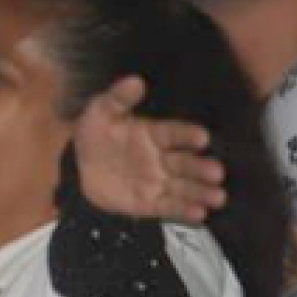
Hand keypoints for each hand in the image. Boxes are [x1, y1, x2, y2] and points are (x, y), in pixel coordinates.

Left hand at [71, 76, 224, 224]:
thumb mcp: (101, 112)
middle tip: (217, 172)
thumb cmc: (95, 134)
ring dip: (200, 192)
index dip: (187, 135)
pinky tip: (200, 214)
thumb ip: (118, 98)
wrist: (78, 166)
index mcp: (153, 134)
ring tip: (218, 196)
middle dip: (201, 168)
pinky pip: (167, 207)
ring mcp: (156, 182)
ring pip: (183, 187)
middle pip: (184, 164)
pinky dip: (183, 211)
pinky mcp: (148, 203)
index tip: (202, 137)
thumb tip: (135, 81)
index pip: (174, 134)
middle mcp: (161, 159)